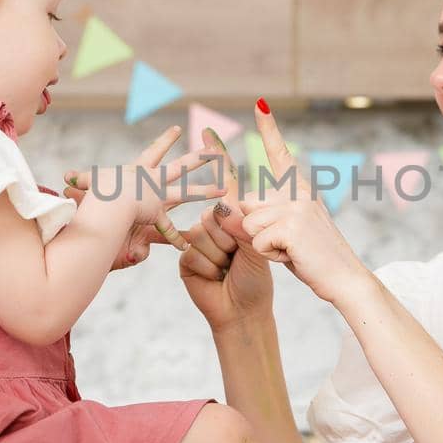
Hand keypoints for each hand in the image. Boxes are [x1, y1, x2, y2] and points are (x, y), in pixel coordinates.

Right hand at [62, 125, 223, 270]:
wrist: (105, 200)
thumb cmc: (96, 189)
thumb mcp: (89, 182)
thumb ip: (81, 181)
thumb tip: (65, 179)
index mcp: (140, 169)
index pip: (155, 150)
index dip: (166, 140)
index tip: (177, 130)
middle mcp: (153, 179)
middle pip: (181, 166)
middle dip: (199, 158)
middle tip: (216, 151)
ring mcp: (157, 196)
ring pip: (187, 192)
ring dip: (206, 191)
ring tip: (223, 189)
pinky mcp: (155, 213)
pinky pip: (167, 228)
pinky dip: (174, 238)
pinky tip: (186, 246)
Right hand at [178, 128, 274, 327]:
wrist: (244, 311)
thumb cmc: (256, 279)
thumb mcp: (258, 248)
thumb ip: (244, 226)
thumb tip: (223, 208)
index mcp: (233, 216)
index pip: (224, 183)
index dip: (217, 157)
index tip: (210, 131)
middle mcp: (212, 224)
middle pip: (213, 213)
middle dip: (230, 239)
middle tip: (237, 260)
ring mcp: (196, 240)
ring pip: (203, 233)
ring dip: (220, 257)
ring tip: (227, 270)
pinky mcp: (184, 257)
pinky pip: (193, 251)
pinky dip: (208, 268)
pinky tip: (214, 278)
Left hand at [238, 102, 371, 307]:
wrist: (344, 278)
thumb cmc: (312, 257)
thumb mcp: (282, 233)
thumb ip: (257, 218)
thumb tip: (224, 209)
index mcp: (300, 189)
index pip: (280, 154)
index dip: (269, 129)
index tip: (260, 103)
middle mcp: (298, 192)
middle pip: (247, 205)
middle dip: (255, 231)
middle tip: (286, 244)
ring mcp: (296, 207)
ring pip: (248, 225)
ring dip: (263, 245)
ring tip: (291, 250)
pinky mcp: (291, 226)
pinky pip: (256, 241)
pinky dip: (270, 255)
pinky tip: (293, 257)